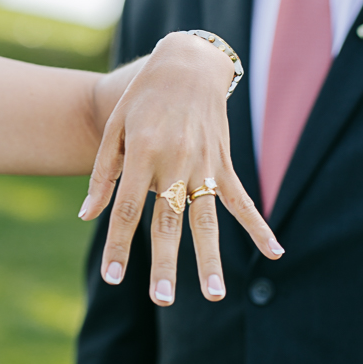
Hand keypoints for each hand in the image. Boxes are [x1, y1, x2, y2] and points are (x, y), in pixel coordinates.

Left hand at [80, 31, 283, 304]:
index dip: (119, 245)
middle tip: (162, 299)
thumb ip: (103, 175)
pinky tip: (275, 253)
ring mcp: (204, 164)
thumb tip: (87, 216)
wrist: (186, 64)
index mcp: (142, 152)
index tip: (112, 278)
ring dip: (210, 258)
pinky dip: (258, 226)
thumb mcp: (114, 128)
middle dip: (165, 263)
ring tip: (214, 294)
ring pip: (207, 219)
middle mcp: (174, 161)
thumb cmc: (142, 98)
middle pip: (168, 221)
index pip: (127, 209)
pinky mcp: (223, 163)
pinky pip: (241, 200)